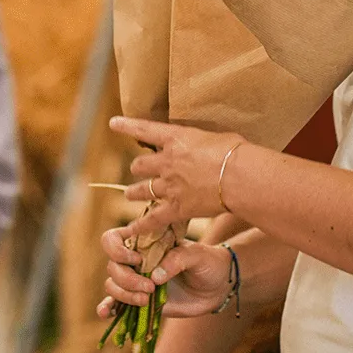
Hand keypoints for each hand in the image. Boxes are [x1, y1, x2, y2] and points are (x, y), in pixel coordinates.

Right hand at [97, 225, 231, 318]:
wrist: (218, 286)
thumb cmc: (208, 263)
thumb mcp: (197, 256)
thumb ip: (177, 260)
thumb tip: (155, 277)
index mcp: (145, 242)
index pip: (113, 239)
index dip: (118, 250)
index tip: (138, 261)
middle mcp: (136, 260)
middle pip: (112, 266)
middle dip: (128, 279)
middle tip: (151, 287)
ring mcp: (136, 281)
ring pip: (112, 285)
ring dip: (125, 295)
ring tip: (147, 300)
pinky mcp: (140, 300)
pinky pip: (117, 304)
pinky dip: (108, 308)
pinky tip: (105, 314)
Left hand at [109, 116, 240, 239]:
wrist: (239, 177)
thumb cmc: (236, 152)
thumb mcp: (217, 137)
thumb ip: (204, 141)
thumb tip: (208, 145)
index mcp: (176, 139)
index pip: (145, 129)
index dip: (127, 126)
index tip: (114, 124)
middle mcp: (166, 162)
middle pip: (140, 165)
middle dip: (138, 168)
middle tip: (139, 170)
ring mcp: (169, 186)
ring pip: (140, 190)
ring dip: (134, 192)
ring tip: (130, 194)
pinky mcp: (176, 208)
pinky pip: (152, 218)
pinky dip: (141, 225)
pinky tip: (132, 229)